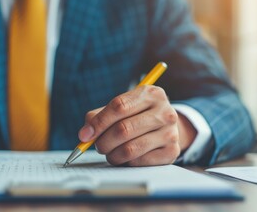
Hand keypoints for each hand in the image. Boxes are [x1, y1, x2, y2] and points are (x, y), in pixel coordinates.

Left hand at [78, 85, 196, 166]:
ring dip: (112, 155)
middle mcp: (164, 111)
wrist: (165, 128)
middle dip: (103, 142)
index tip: (84, 135)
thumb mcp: (121, 108)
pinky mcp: (172, 152)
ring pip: (130, 148)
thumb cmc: (136, 116)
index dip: (99, 122)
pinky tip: (126, 157)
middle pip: (123, 129)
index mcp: (150, 93)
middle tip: (98, 147)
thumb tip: (85, 135)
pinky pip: (139, 162)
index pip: (119, 106)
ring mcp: (171, 132)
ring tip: (109, 153)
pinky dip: (127, 162)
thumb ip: (99, 116)